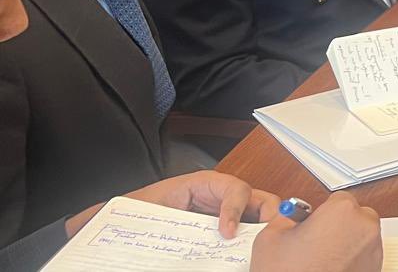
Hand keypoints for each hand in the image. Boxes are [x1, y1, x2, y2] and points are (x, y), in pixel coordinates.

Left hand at [64, 170, 278, 239]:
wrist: (131, 229)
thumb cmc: (135, 214)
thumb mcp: (129, 211)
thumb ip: (102, 213)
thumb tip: (80, 222)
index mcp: (201, 185)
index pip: (233, 189)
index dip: (234, 209)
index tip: (225, 233)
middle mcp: (220, 199)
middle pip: (259, 201)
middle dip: (269, 216)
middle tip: (268, 240)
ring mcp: (227, 217)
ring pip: (259, 220)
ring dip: (266, 233)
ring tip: (264, 252)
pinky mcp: (226, 235)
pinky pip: (248, 239)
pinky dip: (255, 248)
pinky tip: (251, 260)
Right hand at [251, 192, 381, 271]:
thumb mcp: (270, 238)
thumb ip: (285, 218)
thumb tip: (289, 216)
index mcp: (341, 211)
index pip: (338, 198)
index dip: (323, 212)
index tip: (314, 222)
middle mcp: (364, 227)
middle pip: (355, 215)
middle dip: (338, 226)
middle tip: (317, 242)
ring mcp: (374, 249)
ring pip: (361, 236)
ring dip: (346, 242)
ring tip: (322, 258)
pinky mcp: (376, 267)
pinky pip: (365, 255)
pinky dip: (352, 259)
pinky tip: (331, 267)